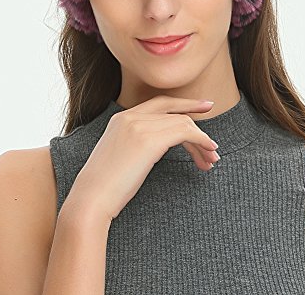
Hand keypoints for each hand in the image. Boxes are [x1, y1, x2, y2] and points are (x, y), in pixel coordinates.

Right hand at [67, 96, 218, 221]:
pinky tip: (207, 153)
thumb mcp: (121, 155)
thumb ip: (138, 142)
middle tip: (214, 141)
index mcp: (121, 118)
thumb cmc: (105, 187)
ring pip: (183, 123)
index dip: (184, 104)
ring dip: (201, 141)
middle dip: (198, 122)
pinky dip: (200, 141)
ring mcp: (139, 126)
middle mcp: (130, 117)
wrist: (90, 200)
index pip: (160, 104)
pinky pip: (184, 132)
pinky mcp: (148, 140)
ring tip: (211, 159)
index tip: (204, 106)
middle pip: (175, 112)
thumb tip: (161, 145)